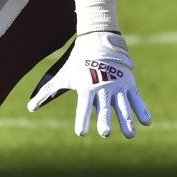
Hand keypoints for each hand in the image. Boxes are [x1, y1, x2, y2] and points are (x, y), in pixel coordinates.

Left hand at [27, 31, 152, 137]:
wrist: (97, 41)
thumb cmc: (77, 63)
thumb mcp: (63, 76)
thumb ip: (47, 92)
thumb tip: (30, 107)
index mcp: (86, 87)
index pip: (83, 106)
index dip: (81, 119)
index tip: (80, 133)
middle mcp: (102, 88)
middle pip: (103, 107)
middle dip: (105, 120)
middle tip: (104, 133)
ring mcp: (117, 85)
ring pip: (122, 106)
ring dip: (126, 120)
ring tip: (129, 136)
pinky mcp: (128, 83)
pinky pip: (137, 99)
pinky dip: (142, 110)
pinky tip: (147, 123)